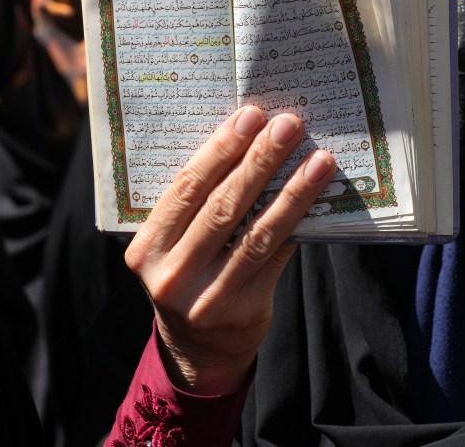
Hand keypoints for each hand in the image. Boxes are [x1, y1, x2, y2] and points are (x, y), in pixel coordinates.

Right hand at [125, 106, 335, 394]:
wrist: (197, 350)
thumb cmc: (190, 276)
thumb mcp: (175, 246)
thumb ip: (196, 206)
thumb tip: (251, 143)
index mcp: (146, 249)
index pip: (186, 188)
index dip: (220, 149)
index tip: (250, 115)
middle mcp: (171, 274)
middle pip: (223, 206)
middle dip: (260, 160)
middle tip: (288, 125)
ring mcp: (207, 297)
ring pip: (257, 233)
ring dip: (292, 191)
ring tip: (319, 160)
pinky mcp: (243, 310)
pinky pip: (277, 258)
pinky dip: (298, 224)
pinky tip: (318, 198)